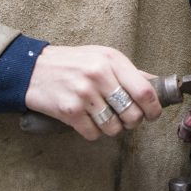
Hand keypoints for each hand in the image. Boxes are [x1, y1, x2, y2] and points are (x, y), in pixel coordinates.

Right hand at [24, 44, 161, 139]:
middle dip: (132, 121)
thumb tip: (157, 84)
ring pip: (114, 128)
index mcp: (111, 60)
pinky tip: (87, 120)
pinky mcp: (69, 111)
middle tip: (125, 118)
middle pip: (132, 114)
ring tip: (103, 117)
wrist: (33, 69)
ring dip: (112, 128)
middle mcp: (99, 75)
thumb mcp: (102, 57)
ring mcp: (83, 94)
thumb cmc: (72, 63)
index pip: (144, 91)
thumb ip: (130, 71)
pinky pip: (93, 134)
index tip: (153, 115)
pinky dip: (93, 132)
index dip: (154, 109)